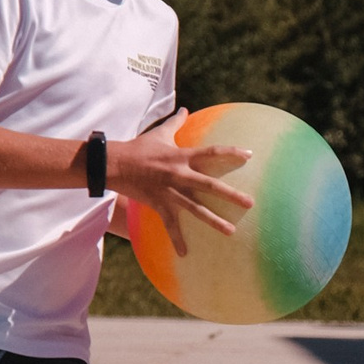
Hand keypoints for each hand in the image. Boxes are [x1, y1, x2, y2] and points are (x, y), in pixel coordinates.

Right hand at [109, 110, 252, 255]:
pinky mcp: (159, 204)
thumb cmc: (138, 148)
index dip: (231, 153)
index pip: (212, 152)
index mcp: (182, 156)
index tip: (250, 155)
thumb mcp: (159, 133)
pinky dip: (177, 240)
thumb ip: (176, 123)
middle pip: (210, 185)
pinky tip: (185, 254)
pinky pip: (170, 225)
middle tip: (251, 203)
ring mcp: (169, 192)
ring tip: (231, 231)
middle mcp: (179, 175)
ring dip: (213, 221)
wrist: (113, 164)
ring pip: (195, 209)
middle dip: (231, 195)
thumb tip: (185, 109)